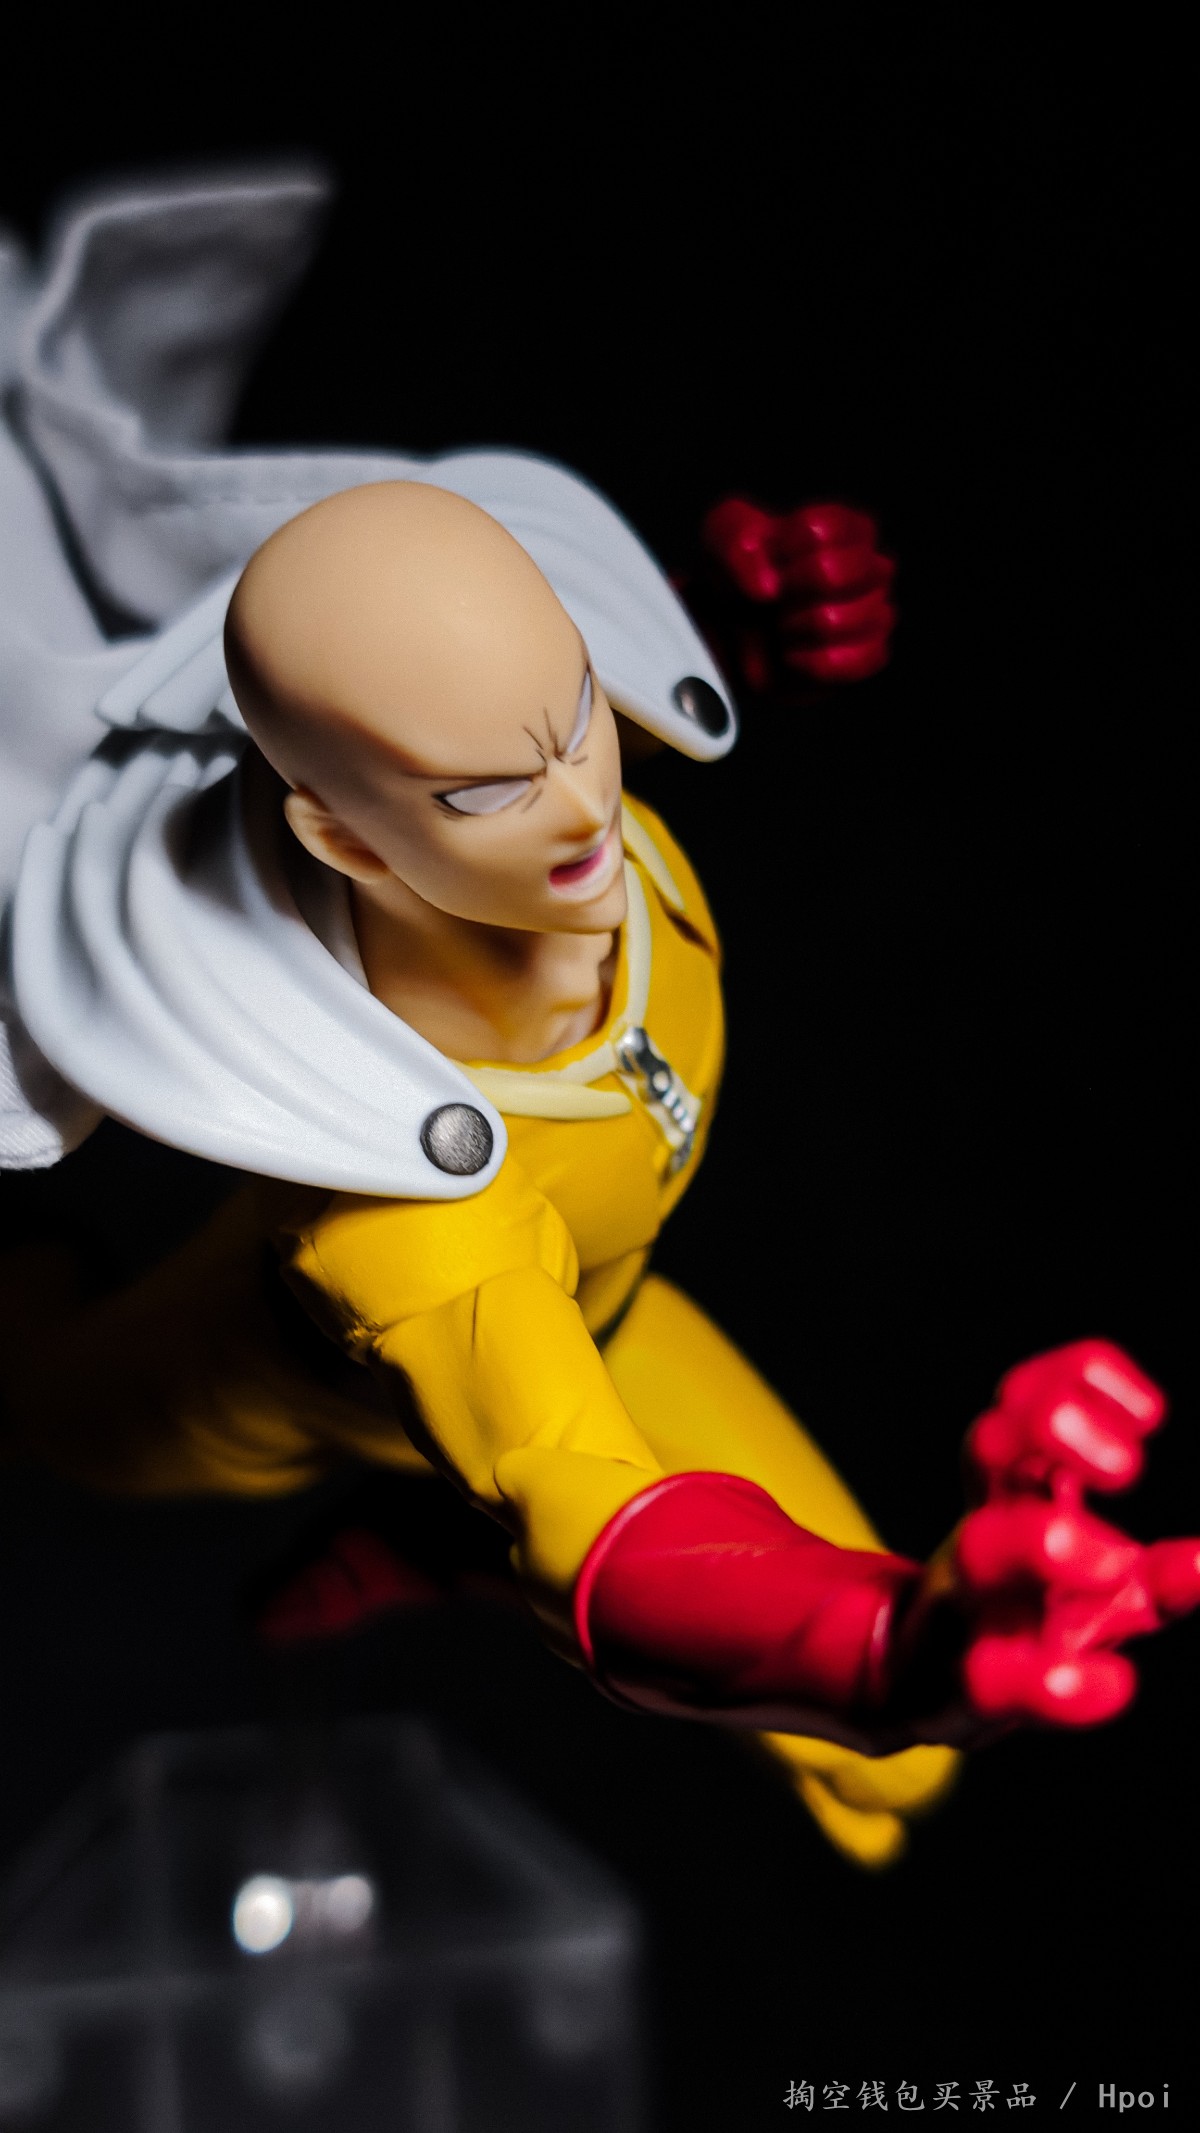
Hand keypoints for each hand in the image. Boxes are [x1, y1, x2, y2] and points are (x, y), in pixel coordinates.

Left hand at [698, 498, 895, 687]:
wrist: (731, 627)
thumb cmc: (740, 572)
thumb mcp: (723, 534)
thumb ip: (737, 543)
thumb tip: (767, 588)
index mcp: (847, 528)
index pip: (822, 531)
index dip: (782, 550)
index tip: (769, 557)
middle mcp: (871, 567)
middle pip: (834, 573)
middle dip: (789, 589)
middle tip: (775, 596)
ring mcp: (875, 613)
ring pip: (842, 620)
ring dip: (797, 626)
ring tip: (782, 625)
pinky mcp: (869, 657)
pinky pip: (855, 661)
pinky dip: (812, 662)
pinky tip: (793, 655)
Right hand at [936, 1340, 1199, 1730]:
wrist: (927, 1689)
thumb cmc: (1030, 1619)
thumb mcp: (1106, 1593)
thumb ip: (1163, 1578)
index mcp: (1015, 1494)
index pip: (1025, 1398)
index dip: (1077, 1378)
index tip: (1149, 1415)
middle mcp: (988, 1529)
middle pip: (990, 1443)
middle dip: (1050, 1425)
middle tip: (1126, 1468)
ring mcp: (973, 1601)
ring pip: (980, 1547)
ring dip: (1042, 1541)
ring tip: (1113, 1564)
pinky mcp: (970, 1686)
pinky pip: (996, 1677)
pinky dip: (1055, 1685)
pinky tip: (1114, 1686)